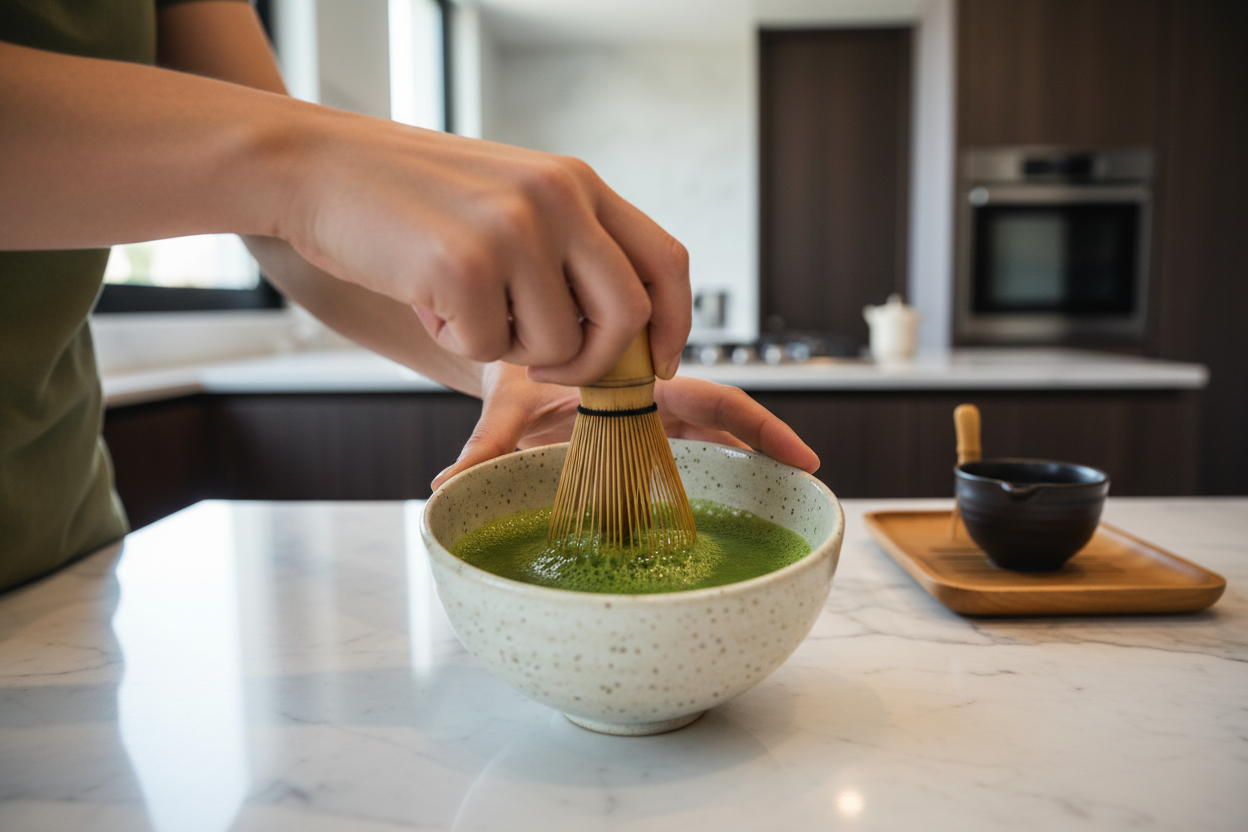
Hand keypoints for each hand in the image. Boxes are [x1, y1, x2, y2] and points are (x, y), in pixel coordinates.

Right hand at [277, 118, 689, 385]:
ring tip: (458, 302)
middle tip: (550, 368)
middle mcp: (558, 199)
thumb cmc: (411, 197)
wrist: (316, 167)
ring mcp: (514, 230)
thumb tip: (624, 335)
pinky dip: (454, 340)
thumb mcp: (511, 198)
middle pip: (628, 316)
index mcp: (576, 183)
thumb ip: (569, 248)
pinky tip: (424, 297)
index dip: (675, 324)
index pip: (665, 261)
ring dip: (505, 346)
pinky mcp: (465, 266)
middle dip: (596, 363)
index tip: (659, 364)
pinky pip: (486, 350)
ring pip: (554, 345)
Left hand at [430, 363, 819, 490]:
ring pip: (712, 440)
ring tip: (789, 500)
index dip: (757, 428)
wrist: (505, 355)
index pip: (713, 401)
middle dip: (770, 443)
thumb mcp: (505, 407)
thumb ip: (484, 445)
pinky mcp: (639, 438)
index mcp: (639, 382)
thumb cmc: (514, 370)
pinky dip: (711, 472)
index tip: (797, 456)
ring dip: (747, 463)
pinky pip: (685, 455)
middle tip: (810, 476)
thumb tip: (444, 486)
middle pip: (726, 420)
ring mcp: (650, 421)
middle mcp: (654, 400)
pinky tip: (738, 505)